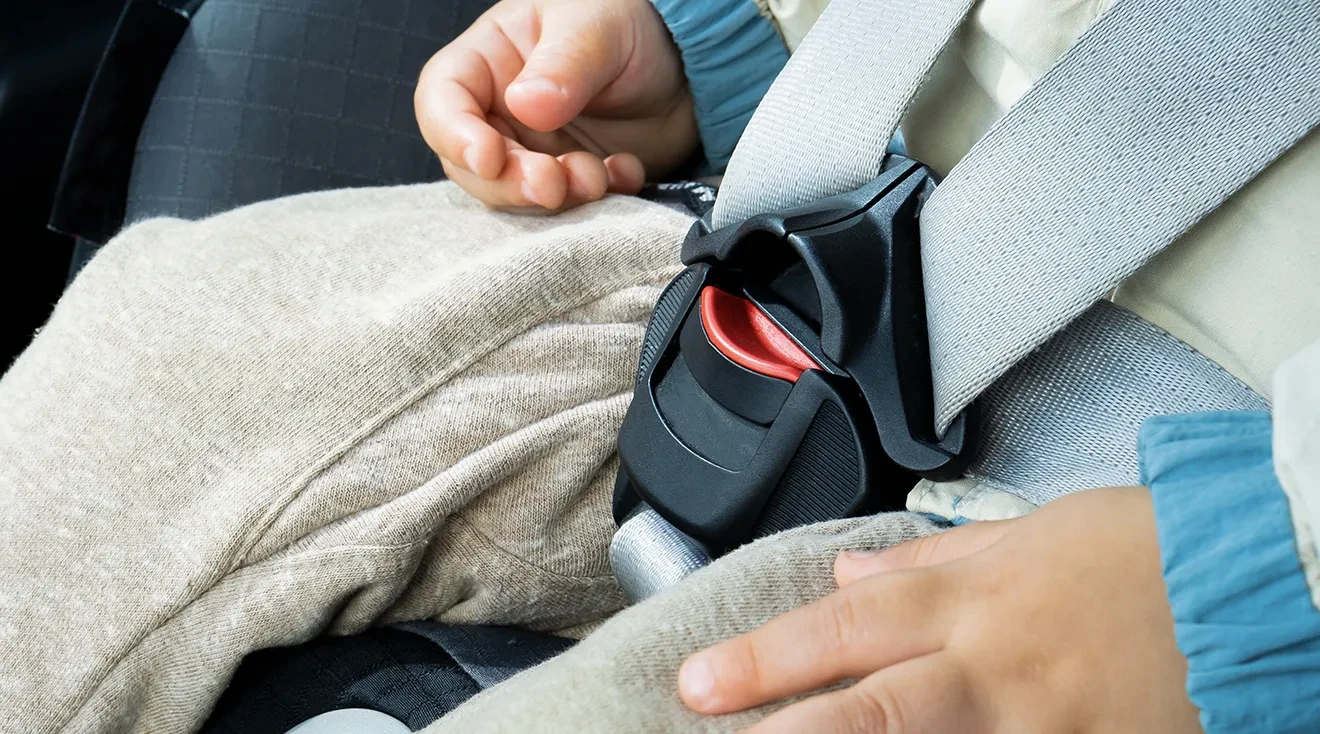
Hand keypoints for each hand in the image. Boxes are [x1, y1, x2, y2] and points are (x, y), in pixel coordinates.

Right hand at [415, 0, 697, 211]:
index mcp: (488, 62)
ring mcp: (536, 152)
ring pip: (517, 196)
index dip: (454, 135)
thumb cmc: (629, 20)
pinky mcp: (573, 181)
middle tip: (552, 183)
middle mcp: (502, 113)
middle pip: (473, 165)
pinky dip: (596, 201)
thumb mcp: (596, 26)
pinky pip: (571, 208)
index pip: (441, 102)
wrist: (690, 58)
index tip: (488, 158)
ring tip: (596, 177)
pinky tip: (626, 172)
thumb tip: (526, 106)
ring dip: (555, 198)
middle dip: (510, 183)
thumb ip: (564, 65)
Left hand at [678, 487, 1201, 732]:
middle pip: (875, 707)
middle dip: (787, 731)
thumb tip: (849, 574)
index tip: (700, 683)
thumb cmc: (1137, 551)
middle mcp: (997, 666)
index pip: (847, 628)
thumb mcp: (1024, 533)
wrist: (1248, 581)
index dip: (767, 659)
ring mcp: (1043, 724)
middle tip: (709, 729)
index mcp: (974, 599)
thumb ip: (928, 564)